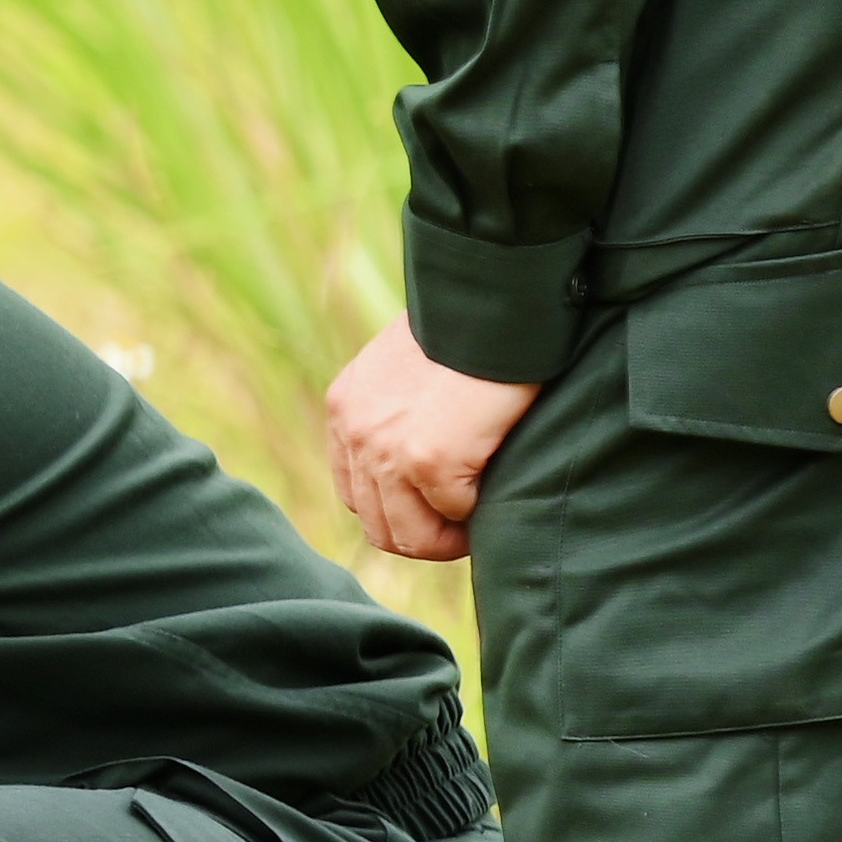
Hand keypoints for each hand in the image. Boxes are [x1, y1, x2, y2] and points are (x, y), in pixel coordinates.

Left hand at [322, 321, 538, 561]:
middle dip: (421, 536)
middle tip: (461, 529)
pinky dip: (476, 513)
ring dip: (445, 539)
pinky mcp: (427, 461)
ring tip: (476, 526)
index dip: (397, 509)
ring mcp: (386, 451)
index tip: (434, 508)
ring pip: (408, 536)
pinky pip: (453, 515)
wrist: (495, 302)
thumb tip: (423, 449)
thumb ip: (399, 410)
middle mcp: (354, 433)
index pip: (355, 491)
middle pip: (376, 524)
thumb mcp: (409, 367)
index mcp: (346, 409)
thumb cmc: (469, 328)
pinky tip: (493, 493)